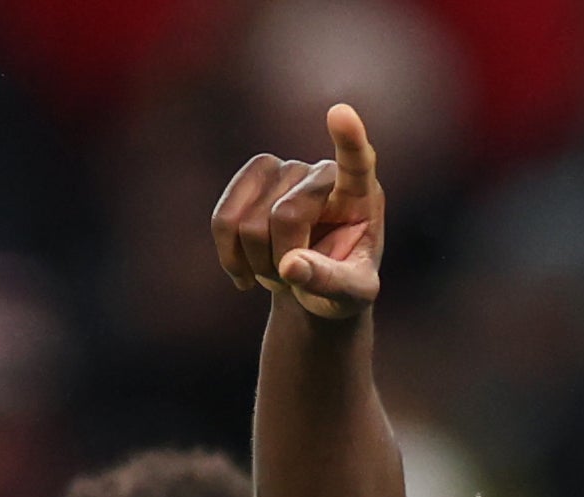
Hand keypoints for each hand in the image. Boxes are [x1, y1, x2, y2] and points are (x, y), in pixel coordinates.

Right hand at [210, 102, 384, 321]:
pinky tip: (242, 274)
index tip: (339, 113)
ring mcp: (285, 170)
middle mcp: (323, 173)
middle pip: (285, 215)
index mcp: (360, 197)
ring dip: (255, 262)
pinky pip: (223, 218)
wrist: (311, 283)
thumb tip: (290, 265)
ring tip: (275, 274)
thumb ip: (329, 283)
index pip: (356, 163)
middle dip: (281, 262)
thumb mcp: (351, 296)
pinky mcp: (252, 178)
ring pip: (249, 220)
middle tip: (294, 281)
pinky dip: (228, 255)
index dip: (348, 140)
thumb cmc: (341, 288)